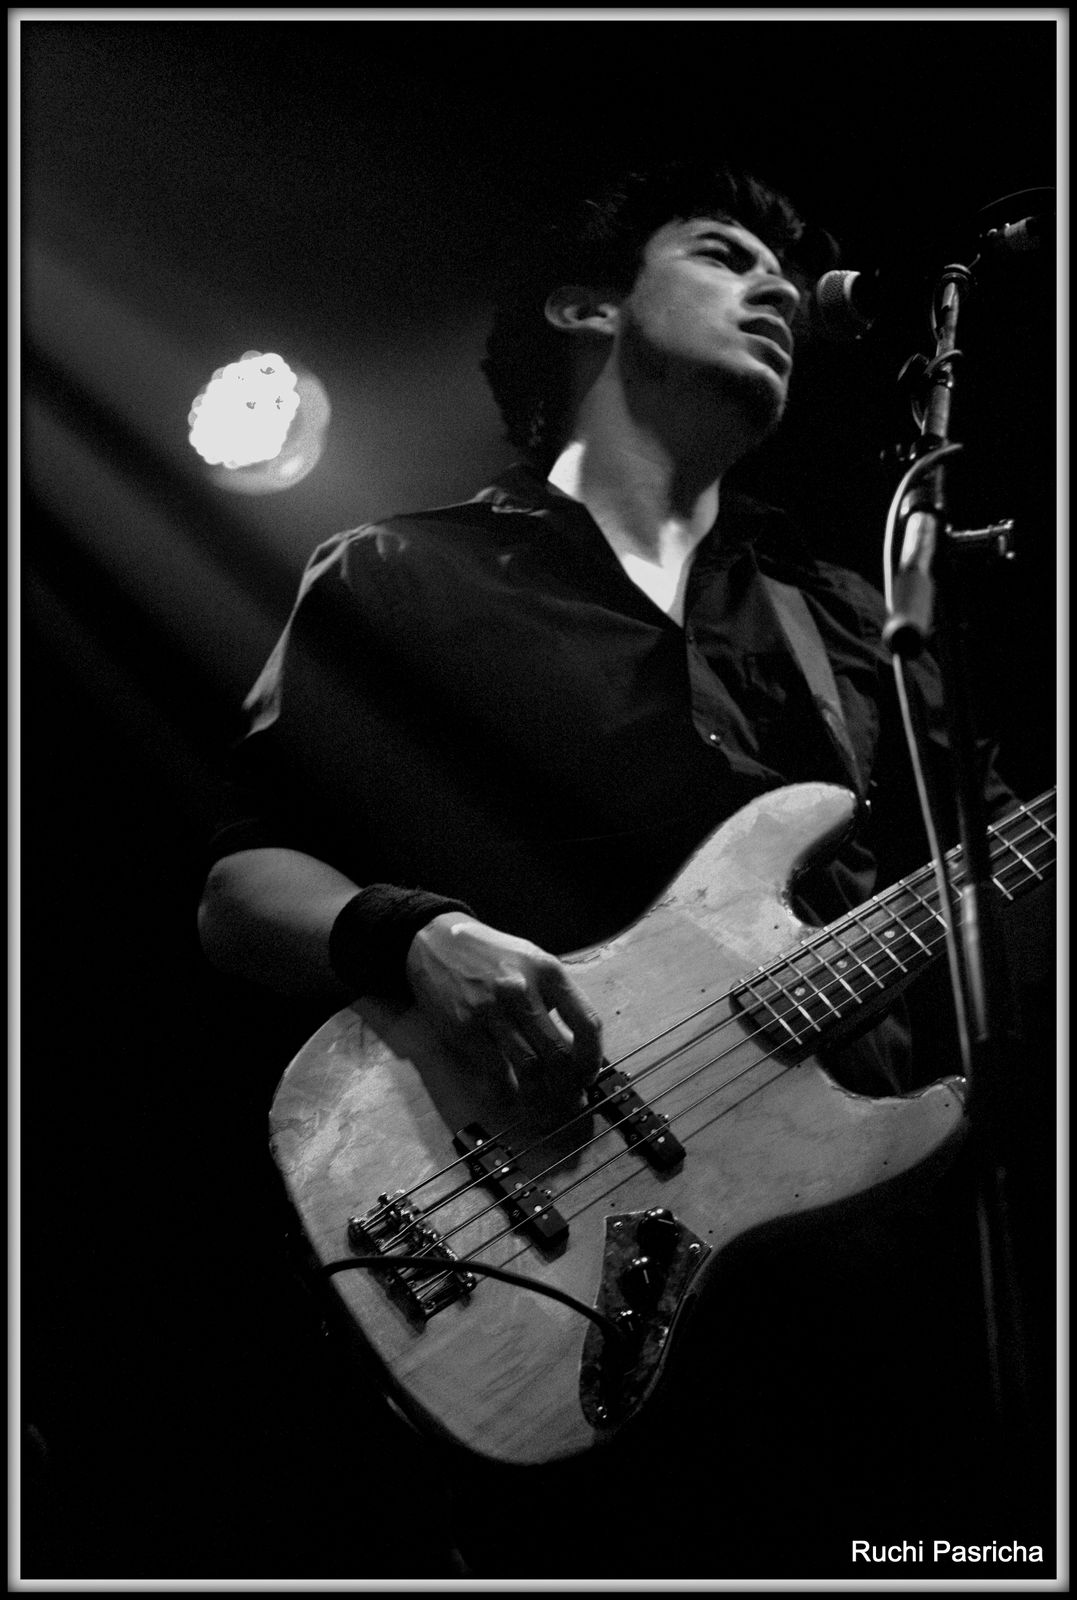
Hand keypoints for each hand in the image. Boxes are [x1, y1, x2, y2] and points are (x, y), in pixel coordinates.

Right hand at [405, 913, 602, 1100]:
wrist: (435, 943)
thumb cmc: (492, 956)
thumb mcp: (533, 962)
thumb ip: (557, 998)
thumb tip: (578, 1048)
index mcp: (548, 972)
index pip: (588, 1025)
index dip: (593, 1059)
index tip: (589, 1075)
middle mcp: (522, 991)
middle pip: (560, 1054)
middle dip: (571, 1087)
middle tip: (573, 1101)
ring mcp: (491, 1011)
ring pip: (530, 1069)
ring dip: (543, 1097)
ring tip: (548, 1109)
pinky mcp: (465, 1029)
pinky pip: (496, 1072)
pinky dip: (508, 1093)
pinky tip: (514, 1099)